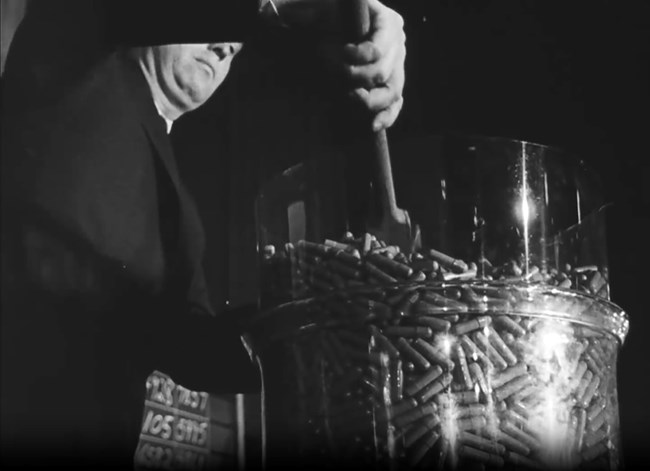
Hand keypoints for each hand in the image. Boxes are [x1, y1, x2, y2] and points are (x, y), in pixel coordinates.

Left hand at [269, 0, 405, 130]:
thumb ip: (304, 14)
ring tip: (348, 98)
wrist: (322, 29)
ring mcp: (396, 66)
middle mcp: (396, 44)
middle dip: (352, 76)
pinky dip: (386, 116)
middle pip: (383, 71)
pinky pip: (395, 104)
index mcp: (386, 21)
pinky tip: (371, 126)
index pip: (375, 49)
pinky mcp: (391, 85)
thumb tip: (280, 18)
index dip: (350, 57)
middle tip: (325, 71)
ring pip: (392, 91)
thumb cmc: (322, 15)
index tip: (320, 51)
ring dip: (370, 101)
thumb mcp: (315, 10)